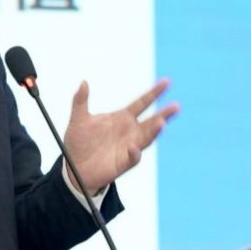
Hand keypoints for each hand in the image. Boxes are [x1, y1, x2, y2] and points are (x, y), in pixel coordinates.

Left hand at [62, 78, 179, 191]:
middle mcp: (130, 131)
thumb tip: (84, 82)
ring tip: (161, 122)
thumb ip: (80, 100)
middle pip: (151, 121)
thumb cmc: (78, 143)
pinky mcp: (123, 162)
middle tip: (176, 106)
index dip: (154, 93)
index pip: (142, 103)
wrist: (74, 167)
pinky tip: (133, 147)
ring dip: (154, 131)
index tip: (167, 82)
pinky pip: (133, 157)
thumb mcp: (78, 119)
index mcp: (122, 118)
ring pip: (146, 138)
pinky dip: (135, 152)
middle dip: (164, 114)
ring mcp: (129, 147)